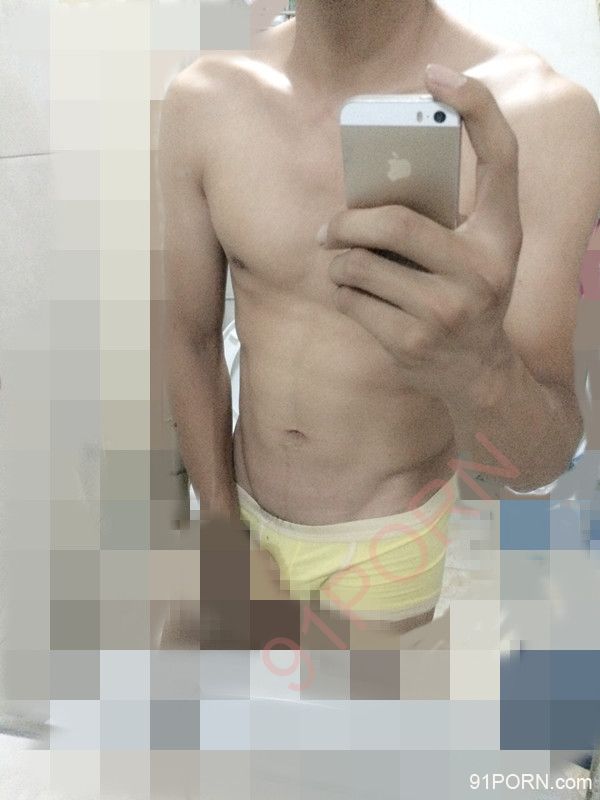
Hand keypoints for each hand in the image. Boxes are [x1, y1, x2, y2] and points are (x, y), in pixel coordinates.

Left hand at [320, 63, 522, 400]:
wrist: (480, 376)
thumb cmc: (467, 298)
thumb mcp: (474, 256)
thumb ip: (440, 220)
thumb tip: (365, 193)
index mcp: (501, 237)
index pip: (501, 156)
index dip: (476, 106)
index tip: (438, 75)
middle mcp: (481, 271)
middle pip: (394, 222)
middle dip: (346, 222)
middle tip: (329, 228)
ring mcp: (446, 311)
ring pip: (360, 265)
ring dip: (338, 262)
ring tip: (339, 262)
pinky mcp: (412, 343)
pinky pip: (351, 301)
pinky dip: (341, 292)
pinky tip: (353, 295)